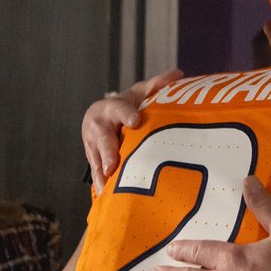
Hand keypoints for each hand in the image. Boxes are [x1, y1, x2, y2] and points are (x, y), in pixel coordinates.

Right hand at [82, 69, 182, 192]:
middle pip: (103, 139)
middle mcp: (99, 125)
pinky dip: (100, 185)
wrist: (102, 115)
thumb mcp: (141, 92)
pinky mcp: (92, 159)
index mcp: (112, 107)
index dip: (126, 114)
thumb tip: (179, 74)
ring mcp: (93, 144)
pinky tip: (106, 197)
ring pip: (96, 158)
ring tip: (107, 188)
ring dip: (101, 173)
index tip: (135, 121)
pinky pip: (95, 173)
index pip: (119, 108)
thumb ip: (158, 84)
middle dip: (108, 152)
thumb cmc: (128, 105)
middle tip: (112, 166)